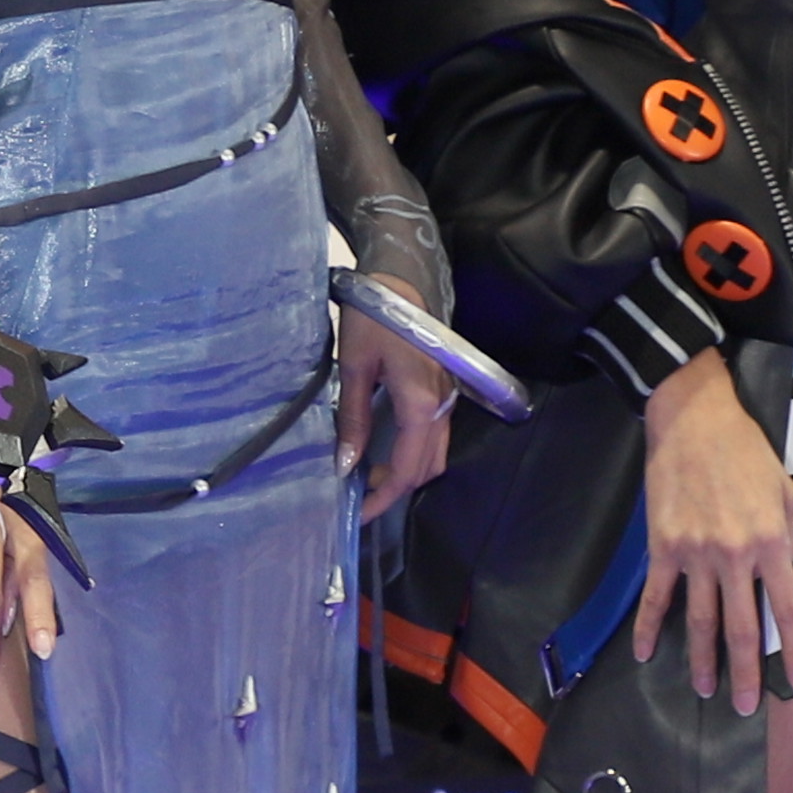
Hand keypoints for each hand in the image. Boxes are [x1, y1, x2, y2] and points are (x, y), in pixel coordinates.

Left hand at [336, 307, 455, 515]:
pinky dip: (412, 453)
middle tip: (358, 495)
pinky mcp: (443, 390)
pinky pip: (434, 435)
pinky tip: (384, 449)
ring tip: (368, 474)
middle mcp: (442, 407)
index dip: (382, 498)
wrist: (402, 278)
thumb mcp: (353, 367)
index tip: (358, 513)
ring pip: (435, 454)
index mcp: (420, 405)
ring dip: (406, 471)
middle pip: (426, 468)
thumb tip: (346, 465)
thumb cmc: (374, 316)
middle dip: (394, 489)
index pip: (406, 470)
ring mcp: (447, 398)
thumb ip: (353, 420)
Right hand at [637, 348, 792, 709]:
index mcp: (772, 543)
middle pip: (742, 628)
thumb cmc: (745, 450)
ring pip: (700, 621)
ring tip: (705, 689)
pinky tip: (646, 653)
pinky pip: (657, 597)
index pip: (787, 610)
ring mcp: (695, 555)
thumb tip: (783, 565)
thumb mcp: (783, 488)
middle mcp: (735, 557)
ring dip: (703, 660)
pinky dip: (650, 628)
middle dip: (745, 673)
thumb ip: (786, 532)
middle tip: (745, 706)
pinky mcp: (663, 548)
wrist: (693, 420)